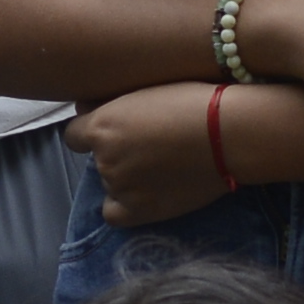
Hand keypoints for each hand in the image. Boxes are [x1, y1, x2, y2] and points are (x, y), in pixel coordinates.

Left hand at [75, 80, 234, 226]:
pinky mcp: (141, 210)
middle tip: (150, 147)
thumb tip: (83, 108)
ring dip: (127, 176)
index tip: (115, 131)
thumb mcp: (145, 88)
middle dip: (117, 153)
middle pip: (98, 160)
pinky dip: (123, 206)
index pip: (74, 135)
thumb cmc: (193, 101)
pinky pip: (114, 215)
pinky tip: (143, 194)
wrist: (229, 133)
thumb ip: (108, 102)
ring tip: (161, 166)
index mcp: (101, 126)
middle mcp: (104, 158)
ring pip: (110, 183)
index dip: (93, 134)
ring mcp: (121, 186)